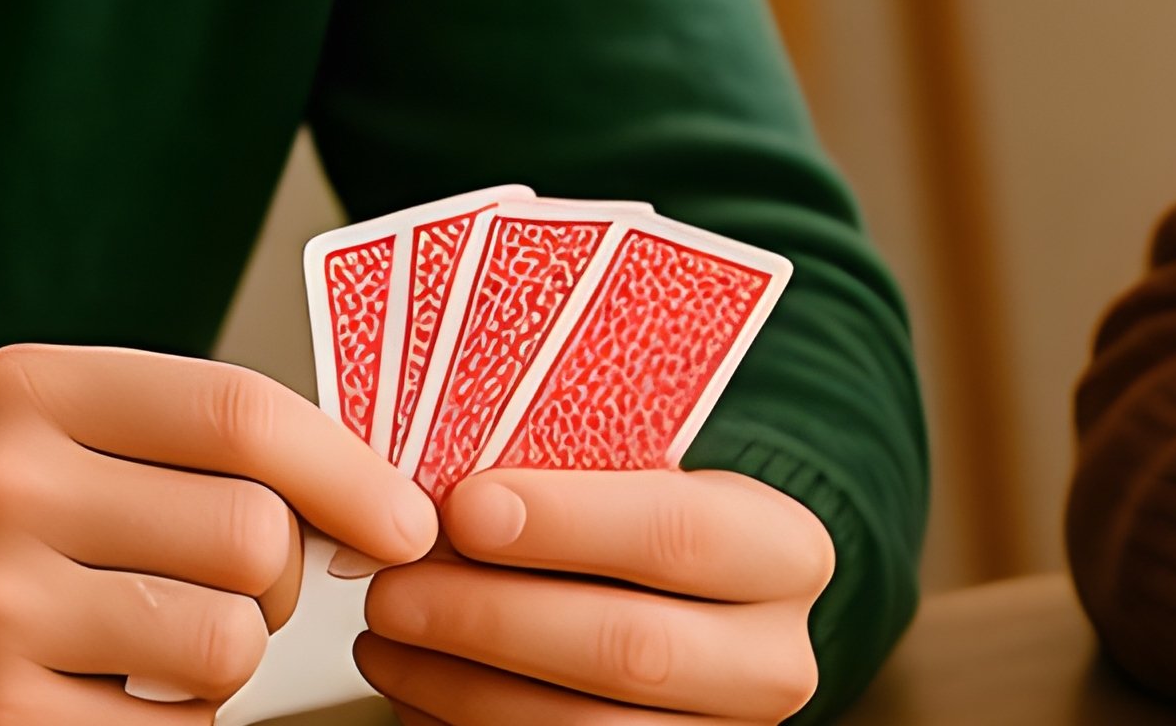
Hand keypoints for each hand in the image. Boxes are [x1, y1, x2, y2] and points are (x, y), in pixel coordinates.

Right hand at [0, 344, 437, 724]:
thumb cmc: (12, 527)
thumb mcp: (82, 432)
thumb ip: (213, 438)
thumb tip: (383, 500)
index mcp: (32, 388)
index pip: (240, 412)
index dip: (348, 469)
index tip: (408, 518)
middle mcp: (2, 486)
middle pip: (251, 532)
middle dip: (280, 570)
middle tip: (238, 579)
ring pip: (228, 639)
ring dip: (234, 652)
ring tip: (167, 632)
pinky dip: (184, 723)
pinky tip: (125, 691)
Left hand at [356, 468, 834, 723]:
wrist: (704, 610)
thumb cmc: (655, 525)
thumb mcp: (651, 480)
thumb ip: (579, 474)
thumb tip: (442, 476)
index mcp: (786, 553)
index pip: (681, 532)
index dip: (568, 521)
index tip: (466, 506)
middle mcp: (773, 660)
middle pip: (630, 647)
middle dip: (494, 617)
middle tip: (398, 586)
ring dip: (463, 684)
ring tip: (388, 632)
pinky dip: (466, 725)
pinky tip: (417, 681)